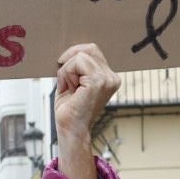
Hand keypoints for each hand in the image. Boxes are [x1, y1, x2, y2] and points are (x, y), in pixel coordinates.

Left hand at [52, 44, 120, 178]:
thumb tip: (68, 50)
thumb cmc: (70, 110)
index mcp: (109, 77)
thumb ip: (75, 66)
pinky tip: (70, 89)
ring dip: (67, 71)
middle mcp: (112, 77)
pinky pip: (77, 62)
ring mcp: (107, 79)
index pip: (92, 50)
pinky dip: (67, 74)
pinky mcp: (99, 81)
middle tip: (67, 82)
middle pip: (88, 49)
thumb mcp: (72, 81)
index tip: (67, 76)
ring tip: (70, 88)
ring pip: (80, 55)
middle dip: (70, 62)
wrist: (70, 129)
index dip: (74, 57)